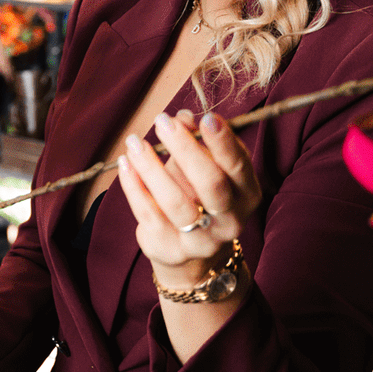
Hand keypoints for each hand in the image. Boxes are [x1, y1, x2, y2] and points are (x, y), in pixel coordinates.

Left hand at [117, 110, 260, 287]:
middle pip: (211, 184)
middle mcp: (229, 221)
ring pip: (175, 202)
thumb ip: (196, 142)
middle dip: (186, 150)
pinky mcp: (169, 248)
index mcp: (247, 195)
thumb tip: (182, 117)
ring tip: (134, 142)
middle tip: (163, 122)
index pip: (238, 167)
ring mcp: (200, 240)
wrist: (189, 254)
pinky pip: (148, 214)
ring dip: (152, 167)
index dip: (223, 142)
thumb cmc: (198, 196)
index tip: (206, 118)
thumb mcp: (204, 168)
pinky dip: (133, 186)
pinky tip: (125, 164)